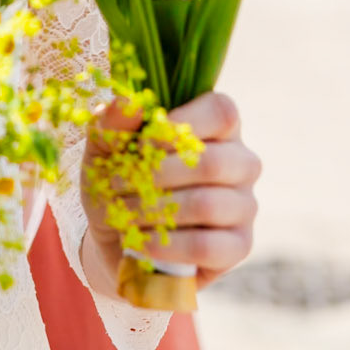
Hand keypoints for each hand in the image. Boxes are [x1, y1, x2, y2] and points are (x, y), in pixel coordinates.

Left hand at [81, 91, 260, 297]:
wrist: (117, 237)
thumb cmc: (119, 180)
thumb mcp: (105, 149)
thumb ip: (112, 123)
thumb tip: (125, 103)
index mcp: (217, 125)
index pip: (222, 112)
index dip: (181, 125)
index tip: (142, 141)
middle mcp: (240, 162)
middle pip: (213, 162)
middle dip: (156, 175)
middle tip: (117, 183)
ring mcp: (244, 205)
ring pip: (208, 205)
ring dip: (154, 210)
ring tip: (123, 213)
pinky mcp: (238, 246)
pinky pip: (208, 246)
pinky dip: (167, 244)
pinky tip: (141, 242)